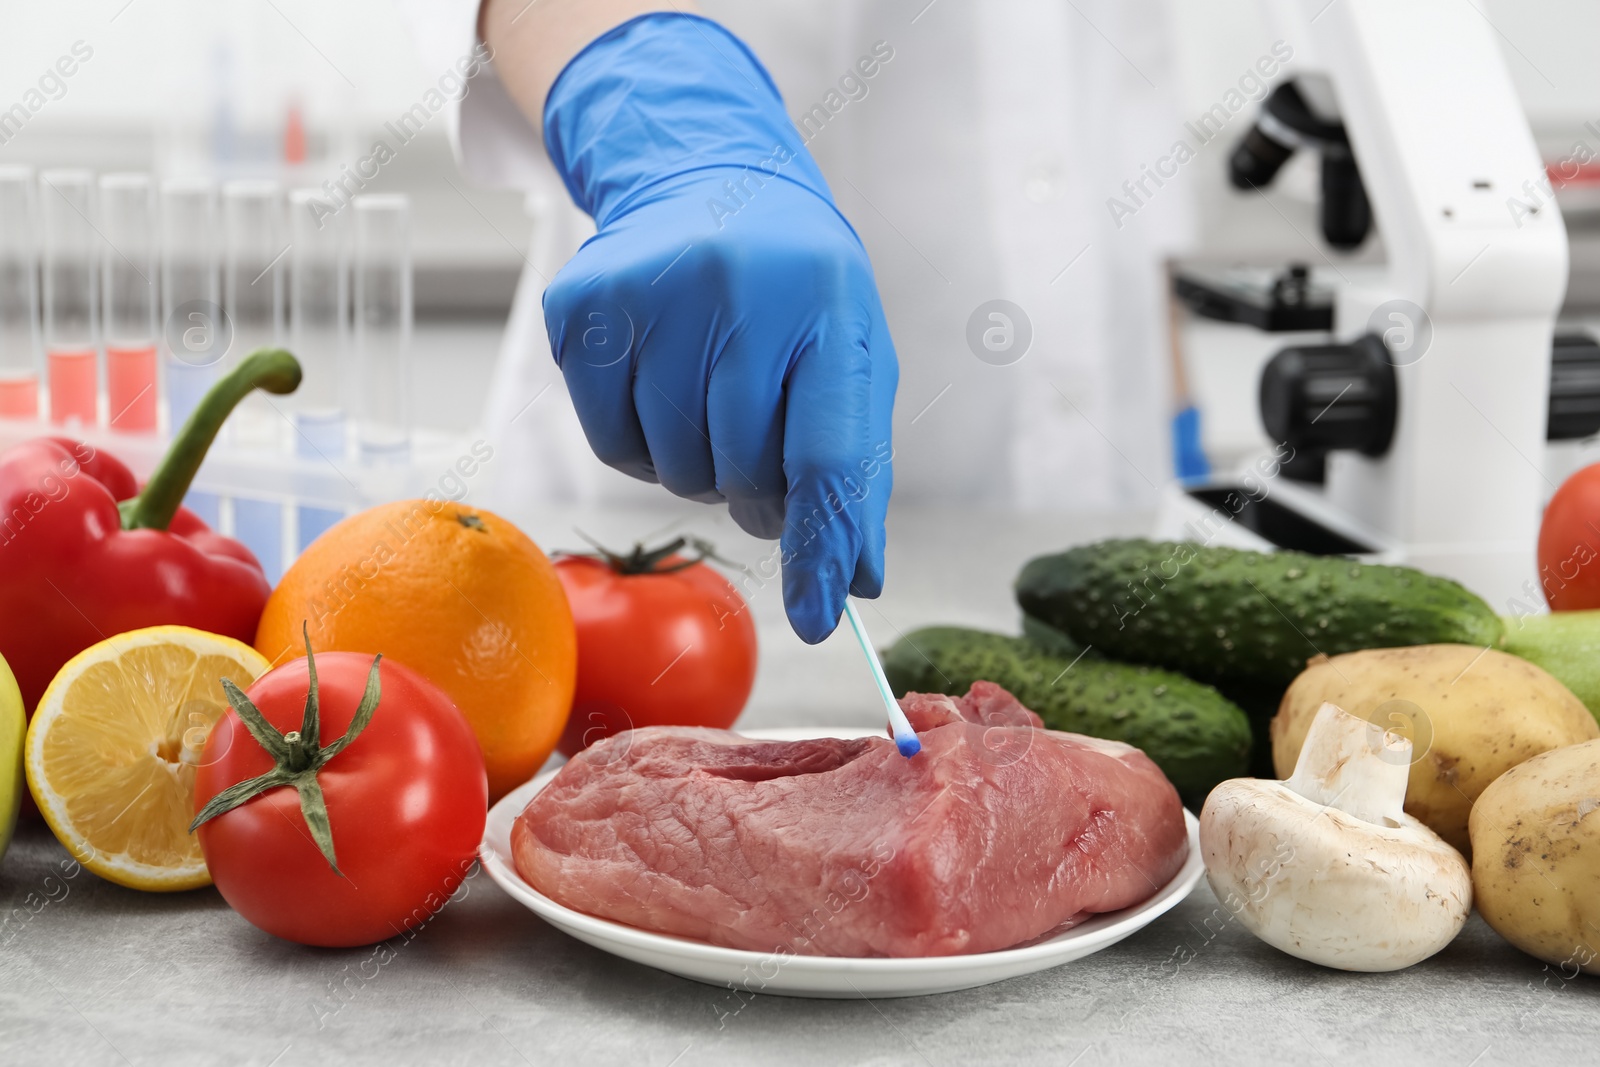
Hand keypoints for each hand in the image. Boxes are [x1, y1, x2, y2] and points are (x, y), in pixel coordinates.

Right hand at [539, 14, 896, 642]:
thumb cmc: (793, 292)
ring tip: (710, 401)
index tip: (821, 616)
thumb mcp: (849, 357)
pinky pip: (611, 444)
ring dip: (695, 467)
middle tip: (757, 449)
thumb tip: (855, 580)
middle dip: (754, 490)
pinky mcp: (583, 308)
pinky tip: (659, 384)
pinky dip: (639, 443)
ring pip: (670, 467)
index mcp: (827, 305)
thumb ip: (856, 467)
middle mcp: (738, 292)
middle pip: (741, 472)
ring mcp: (651, 294)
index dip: (823, 546)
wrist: (703, 183)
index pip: (828, 453)